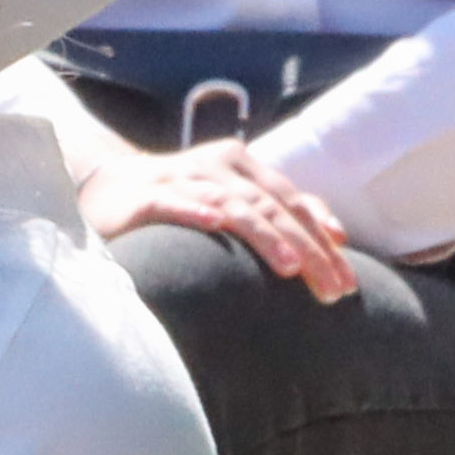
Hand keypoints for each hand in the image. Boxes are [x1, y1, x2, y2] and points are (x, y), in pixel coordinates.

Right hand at [77, 126, 355, 292]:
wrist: (106, 190)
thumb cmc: (184, 202)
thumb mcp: (236, 200)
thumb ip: (281, 211)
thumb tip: (337, 234)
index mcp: (240, 163)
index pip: (292, 202)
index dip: (324, 241)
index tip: (348, 283)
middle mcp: (213, 165)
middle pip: (269, 206)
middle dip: (306, 250)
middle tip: (331, 291)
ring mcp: (178, 178)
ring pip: (230, 205)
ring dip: (263, 235)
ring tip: (289, 267)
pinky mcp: (144, 197)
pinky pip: (172, 204)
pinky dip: (194, 212)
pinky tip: (213, 225)